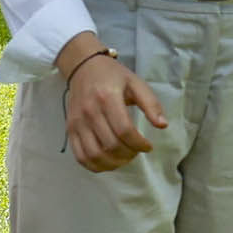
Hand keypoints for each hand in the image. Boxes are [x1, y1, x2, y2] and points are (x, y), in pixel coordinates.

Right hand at [62, 49, 166, 171]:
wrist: (83, 66)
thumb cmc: (112, 75)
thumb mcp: (135, 83)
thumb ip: (151, 104)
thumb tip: (162, 125)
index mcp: (108, 98)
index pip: (124, 130)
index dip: (139, 144)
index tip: (148, 146)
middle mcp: (90, 111)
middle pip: (111, 145)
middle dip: (129, 154)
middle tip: (136, 151)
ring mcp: (77, 122)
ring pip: (94, 155)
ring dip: (113, 163)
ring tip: (124, 158)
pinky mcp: (70, 129)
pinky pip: (80, 156)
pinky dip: (94, 165)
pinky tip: (107, 162)